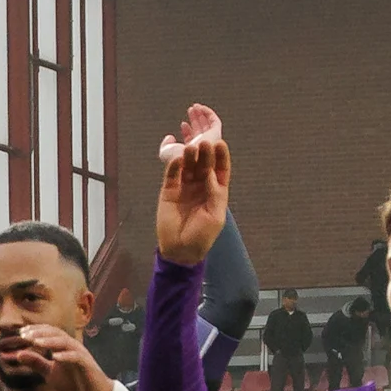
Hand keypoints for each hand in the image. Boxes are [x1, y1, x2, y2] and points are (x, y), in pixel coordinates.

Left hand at [8, 324, 111, 390]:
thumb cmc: (73, 381)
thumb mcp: (49, 373)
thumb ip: (36, 363)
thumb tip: (18, 354)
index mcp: (63, 346)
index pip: (49, 332)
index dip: (35, 330)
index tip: (21, 332)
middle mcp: (71, 346)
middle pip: (56, 333)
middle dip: (40, 333)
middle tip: (25, 335)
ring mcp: (80, 353)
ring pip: (65, 342)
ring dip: (50, 341)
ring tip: (35, 342)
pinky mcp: (87, 364)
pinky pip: (76, 357)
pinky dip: (65, 356)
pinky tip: (54, 357)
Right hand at [155, 103, 230, 263]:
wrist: (180, 251)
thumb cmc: (202, 236)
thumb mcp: (215, 215)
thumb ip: (214, 193)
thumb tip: (212, 172)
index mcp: (217, 190)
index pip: (221, 168)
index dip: (221, 155)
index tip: (220, 143)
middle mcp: (201, 184)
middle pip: (204, 162)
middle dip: (203, 150)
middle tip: (202, 140)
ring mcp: (185, 185)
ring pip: (188, 165)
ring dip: (189, 154)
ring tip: (189, 145)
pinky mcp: (169, 189)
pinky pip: (171, 173)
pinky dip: (173, 164)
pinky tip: (176, 156)